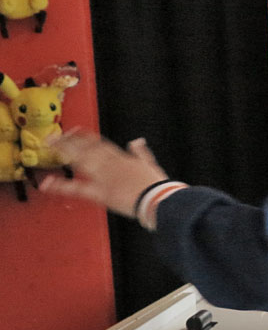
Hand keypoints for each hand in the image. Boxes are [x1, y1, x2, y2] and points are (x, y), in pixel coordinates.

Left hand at [40, 130, 167, 217]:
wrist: (159, 198)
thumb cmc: (157, 185)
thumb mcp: (151, 165)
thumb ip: (141, 152)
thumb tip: (137, 141)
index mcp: (122, 158)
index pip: (100, 144)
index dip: (86, 137)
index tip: (76, 130)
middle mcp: (110, 164)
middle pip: (86, 148)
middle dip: (70, 140)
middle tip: (55, 136)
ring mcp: (104, 178)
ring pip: (80, 160)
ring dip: (63, 151)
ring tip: (50, 145)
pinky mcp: (101, 193)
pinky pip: (77, 188)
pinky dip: (61, 186)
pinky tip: (47, 183)